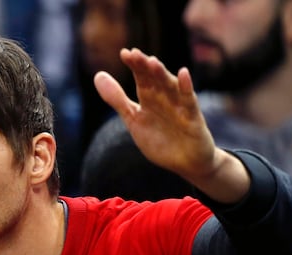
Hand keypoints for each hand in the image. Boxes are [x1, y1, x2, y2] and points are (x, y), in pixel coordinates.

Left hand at [94, 48, 248, 202]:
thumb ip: (117, 100)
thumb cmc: (160, 141)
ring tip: (152, 62)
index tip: (125, 53)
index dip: (134, 66)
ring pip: (170, 87)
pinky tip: (183, 74)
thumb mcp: (133, 120)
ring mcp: (180, 107)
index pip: (142, 78)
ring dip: (162, 75)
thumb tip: (98, 75)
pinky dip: (186, 88)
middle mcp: (165, 99)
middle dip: (145, 67)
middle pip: (155, 80)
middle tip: (135, 54)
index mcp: (150, 99)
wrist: (185, 164)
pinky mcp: (193, 119)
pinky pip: (189, 101)